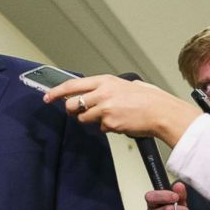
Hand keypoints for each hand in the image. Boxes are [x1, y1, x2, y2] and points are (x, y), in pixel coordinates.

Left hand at [43, 75, 200, 146]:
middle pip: (72, 104)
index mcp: (105, 81)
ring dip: (92, 120)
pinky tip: (120, 122)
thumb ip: (108, 88)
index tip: (47, 96)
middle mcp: (102, 93)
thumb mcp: (126, 85)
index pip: (72, 85)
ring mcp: (104, 109)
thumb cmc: (148, 99)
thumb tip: (94, 92)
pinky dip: (107, 127)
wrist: (161, 112)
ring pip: (84, 119)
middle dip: (72, 110)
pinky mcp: (109, 123)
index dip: (56, 92)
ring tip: (110, 116)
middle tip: (78, 112)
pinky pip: (100, 128)